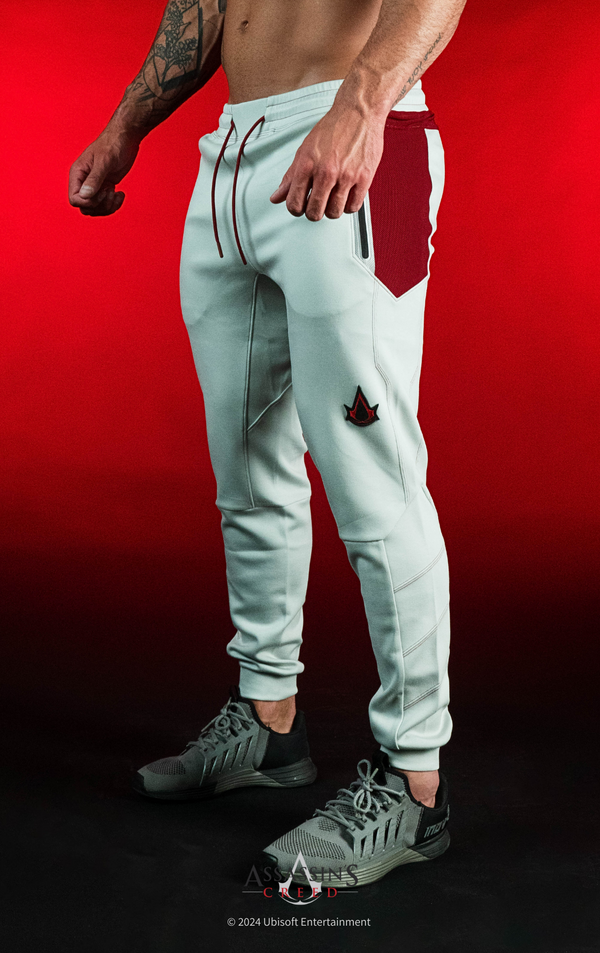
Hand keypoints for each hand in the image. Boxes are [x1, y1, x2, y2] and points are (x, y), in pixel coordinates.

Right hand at [68, 129, 140, 215]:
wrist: (125, 138)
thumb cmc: (113, 144)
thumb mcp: (104, 161)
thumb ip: (94, 179)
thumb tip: (85, 195)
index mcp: (78, 174)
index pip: (74, 199)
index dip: (88, 202)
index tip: (102, 192)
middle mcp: (84, 182)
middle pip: (85, 208)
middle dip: (100, 206)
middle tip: (110, 192)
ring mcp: (95, 186)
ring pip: (95, 209)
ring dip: (108, 207)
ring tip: (116, 194)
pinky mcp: (105, 188)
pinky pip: (105, 205)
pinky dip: (114, 205)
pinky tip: (120, 194)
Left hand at [269, 104, 384, 220]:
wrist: (359, 112)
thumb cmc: (333, 128)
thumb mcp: (305, 150)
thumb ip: (291, 176)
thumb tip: (277, 196)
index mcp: (307, 165)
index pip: (294, 204)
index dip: (296, 210)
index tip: (300, 207)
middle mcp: (326, 172)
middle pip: (314, 213)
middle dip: (314, 212)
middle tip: (317, 204)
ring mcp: (346, 176)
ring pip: (334, 213)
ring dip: (332, 210)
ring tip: (333, 198)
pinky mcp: (364, 178)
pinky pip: (353, 207)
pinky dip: (349, 206)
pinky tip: (346, 196)